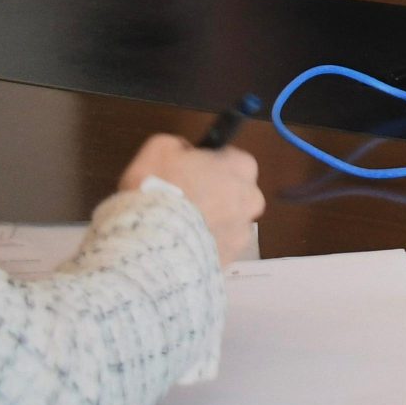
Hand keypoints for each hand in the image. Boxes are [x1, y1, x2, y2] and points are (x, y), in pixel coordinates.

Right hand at [119, 133, 263, 266]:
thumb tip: (186, 152)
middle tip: (182, 203)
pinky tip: (179, 248)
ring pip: (228, 224)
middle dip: (214, 197)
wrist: (153, 243)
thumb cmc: (159, 188)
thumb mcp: (160, 149)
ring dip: (210, 224)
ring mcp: (243, 233)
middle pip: (234, 194)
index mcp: (242, 166)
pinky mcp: (230, 259)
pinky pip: (217, 249)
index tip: (187, 174)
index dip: (207, 166)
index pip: (231, 160)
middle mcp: (252, 198)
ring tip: (178, 230)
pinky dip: (203, 248)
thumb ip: (179, 145)